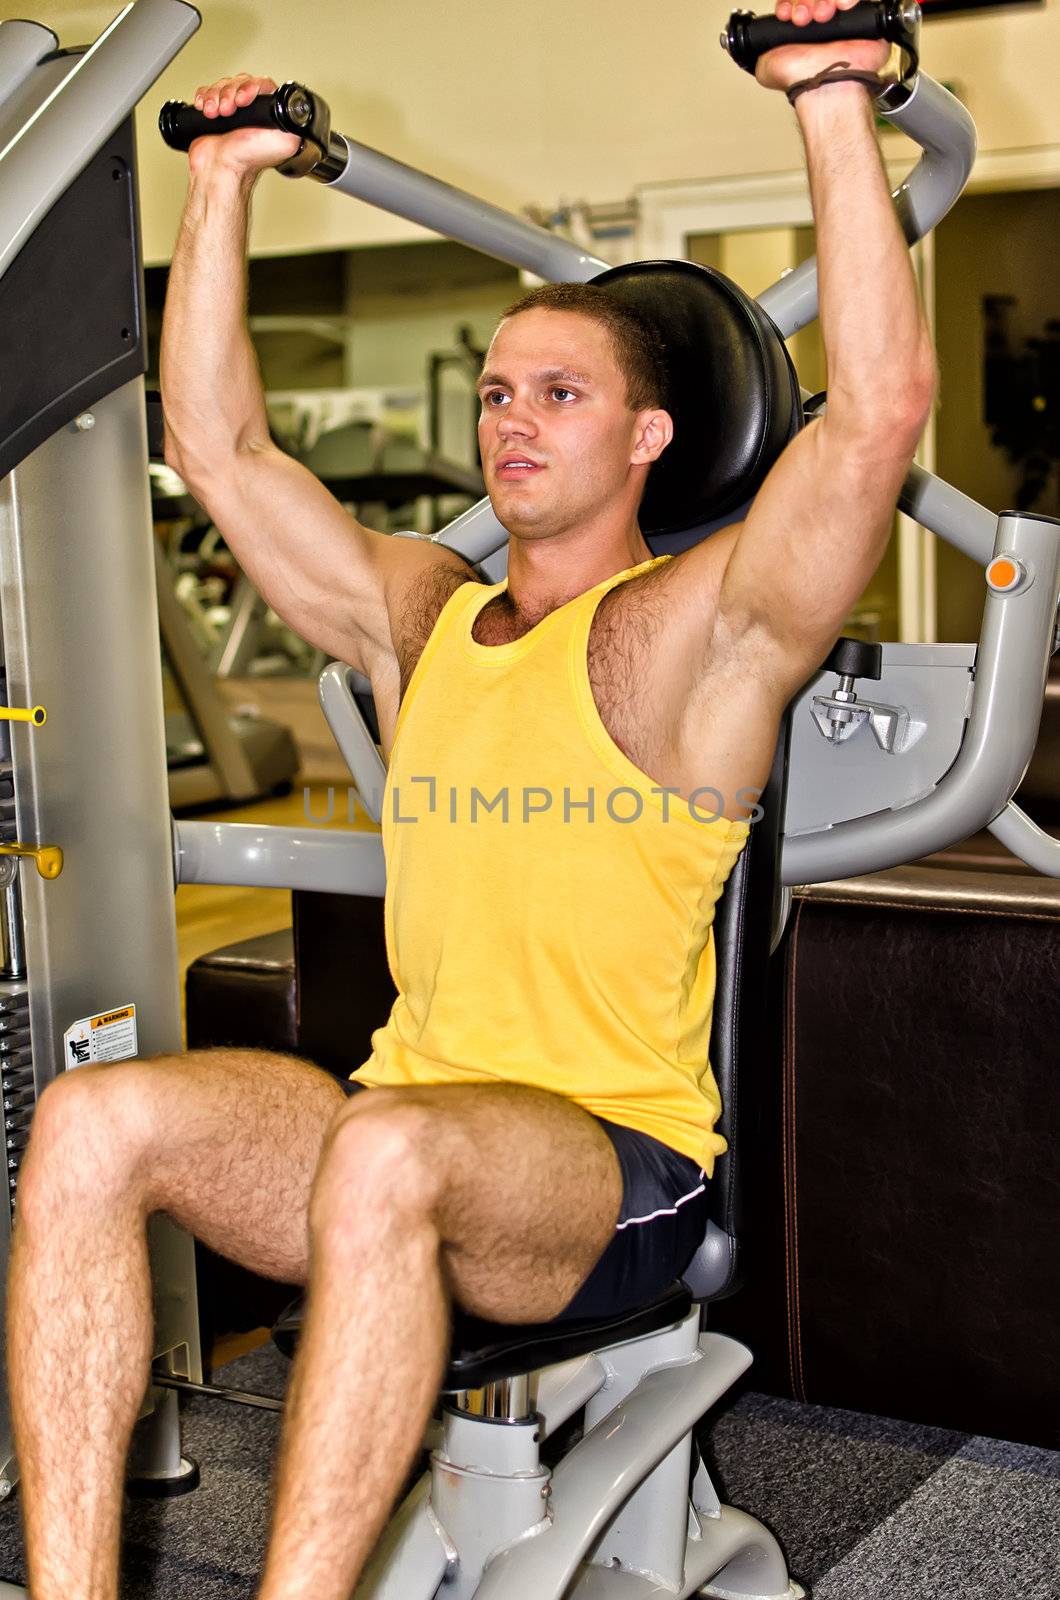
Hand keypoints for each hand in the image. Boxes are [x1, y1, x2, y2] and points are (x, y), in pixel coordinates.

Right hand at [187, 74, 301, 176]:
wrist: (220, 169)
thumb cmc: (248, 160)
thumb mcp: (287, 143)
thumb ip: (296, 123)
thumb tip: (300, 110)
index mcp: (269, 115)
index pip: (262, 84)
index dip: (250, 87)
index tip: (242, 100)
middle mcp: (252, 113)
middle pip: (240, 81)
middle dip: (230, 92)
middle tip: (228, 110)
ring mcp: (233, 112)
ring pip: (223, 85)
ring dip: (215, 96)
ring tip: (215, 114)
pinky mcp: (215, 113)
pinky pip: (207, 92)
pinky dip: (204, 97)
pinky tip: (206, 108)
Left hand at [755, 0, 889, 92]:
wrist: (826, 82)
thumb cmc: (801, 79)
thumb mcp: (766, 66)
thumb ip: (761, 50)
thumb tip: (753, 45)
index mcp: (801, 32)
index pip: (794, 2)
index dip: (789, 3)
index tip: (786, 15)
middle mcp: (821, 24)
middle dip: (805, 1)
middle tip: (804, 18)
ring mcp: (841, 20)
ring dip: (822, 0)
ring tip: (822, 16)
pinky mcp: (861, 15)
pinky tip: (839, 8)